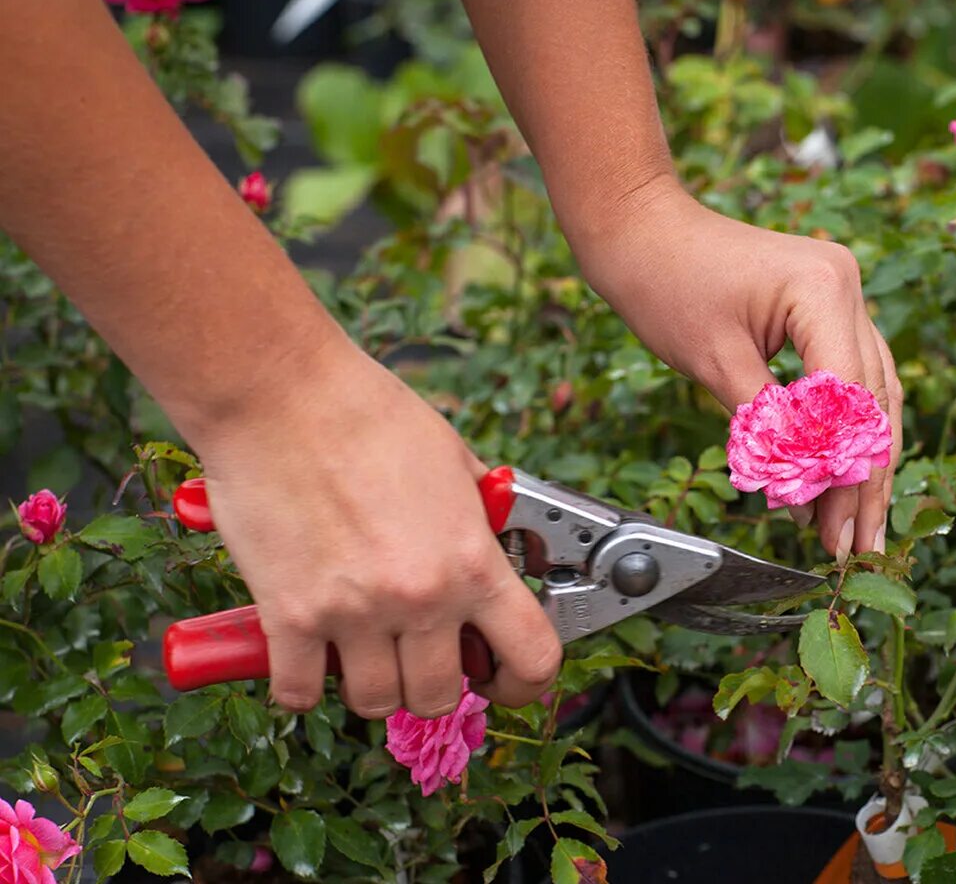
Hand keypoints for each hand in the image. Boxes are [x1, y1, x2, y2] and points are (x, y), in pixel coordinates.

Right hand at [190, 341, 561, 716]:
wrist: (281, 394)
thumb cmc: (366, 412)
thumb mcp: (455, 460)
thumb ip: (479, 518)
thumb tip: (499, 546)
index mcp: (472, 560)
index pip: (532, 658)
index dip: (523, 683)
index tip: (504, 679)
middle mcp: (421, 597)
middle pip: (442, 696)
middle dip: (435, 682)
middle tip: (419, 653)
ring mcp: (354, 613)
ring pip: (377, 702)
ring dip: (373, 684)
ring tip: (363, 648)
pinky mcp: (288, 617)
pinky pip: (298, 692)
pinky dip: (301, 684)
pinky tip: (304, 654)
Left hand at [576, 181, 902, 561]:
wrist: (642, 228)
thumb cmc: (665, 282)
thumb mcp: (714, 363)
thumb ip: (765, 428)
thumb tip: (801, 493)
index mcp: (824, 290)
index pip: (848, 399)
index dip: (842, 471)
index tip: (831, 529)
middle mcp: (847, 287)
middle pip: (871, 402)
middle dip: (862, 481)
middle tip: (855, 546)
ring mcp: (843, 293)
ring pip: (872, 393)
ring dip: (863, 462)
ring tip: (859, 528)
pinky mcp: (827, 306)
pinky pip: (850, 375)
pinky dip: (844, 428)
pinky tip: (843, 477)